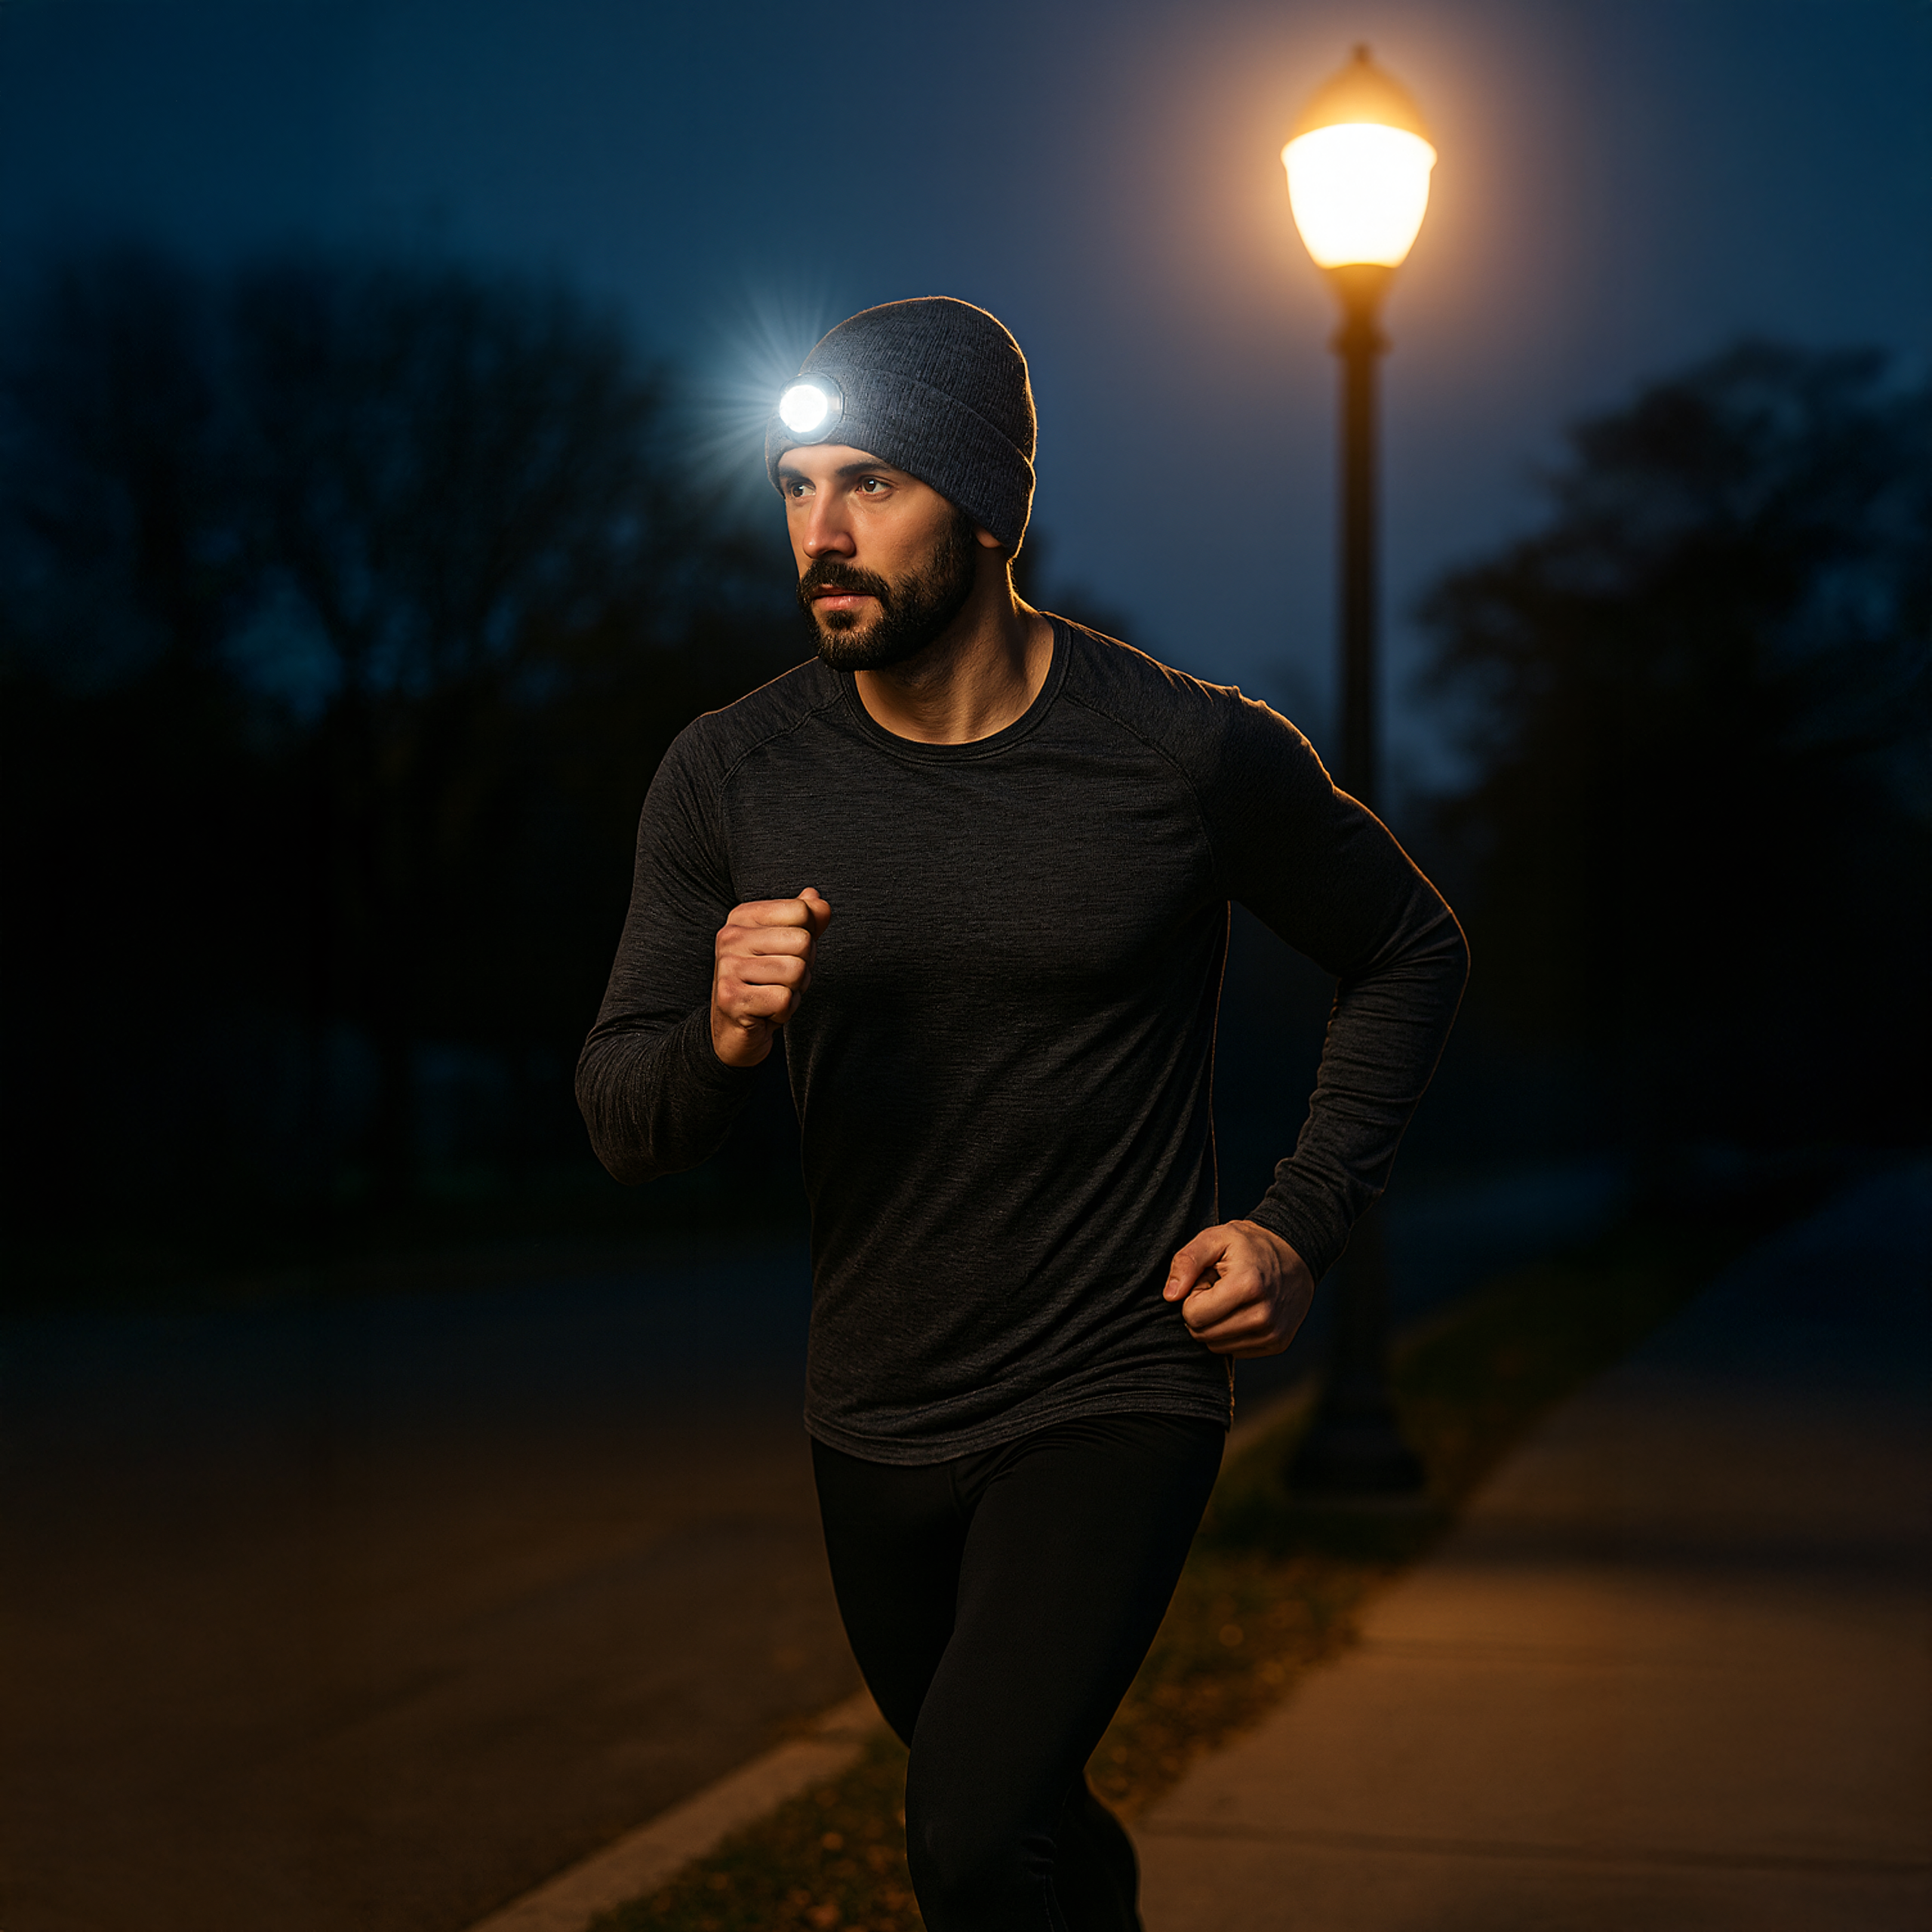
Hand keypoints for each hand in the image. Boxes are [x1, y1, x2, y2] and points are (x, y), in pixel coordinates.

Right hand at [710, 888, 831, 1067]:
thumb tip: (820, 901)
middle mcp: (730, 937)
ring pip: (797, 971)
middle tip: (783, 980)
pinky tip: (768, 1011)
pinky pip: (784, 999)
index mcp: (743, 916)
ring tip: (774, 994)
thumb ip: (806, 921)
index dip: (809, 937)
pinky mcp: (732, 998)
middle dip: (805, 967)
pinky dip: (785, 1010)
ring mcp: (728, 967)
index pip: (802, 911)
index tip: (788, 953)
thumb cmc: (765, 982)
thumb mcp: (788, 946)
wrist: (734, 1030)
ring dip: (795, 990)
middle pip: (803, 941)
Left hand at [1163, 1220, 1313, 1356]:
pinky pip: (1235, 1351)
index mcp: (1248, 1286)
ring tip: (1232, 1299)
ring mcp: (1273, 1333)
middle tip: (1219, 1289)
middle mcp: (1264, 1316)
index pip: (1193, 1315)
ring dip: (1216, 1324)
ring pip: (1216, 1346)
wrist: (1296, 1254)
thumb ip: (1187, 1261)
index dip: (1193, 1296)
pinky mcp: (1278, 1344)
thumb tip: (1170, 1296)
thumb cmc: (1250, 1245)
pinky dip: (1231, 1333)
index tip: (1208, 1280)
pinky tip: (1243, 1310)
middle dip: (1202, 1312)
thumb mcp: (1215, 1238)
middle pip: (1203, 1334)